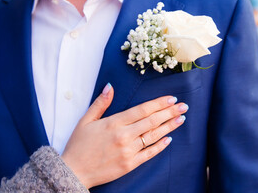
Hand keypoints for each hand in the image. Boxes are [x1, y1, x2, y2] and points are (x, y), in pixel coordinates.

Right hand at [61, 83, 187, 188]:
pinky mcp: (130, 164)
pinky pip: (149, 154)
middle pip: (152, 121)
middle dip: (170, 112)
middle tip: (184, 106)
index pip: (142, 110)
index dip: (159, 104)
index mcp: (114, 122)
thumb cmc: (79, 145)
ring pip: (153, 136)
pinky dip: (160, 146)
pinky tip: (169, 139)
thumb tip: (110, 86)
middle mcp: (124, 136)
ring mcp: (128, 151)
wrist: (74, 171)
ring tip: (181, 119)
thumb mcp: (86, 120)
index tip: (172, 99)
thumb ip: (100, 103)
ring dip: (169, 126)